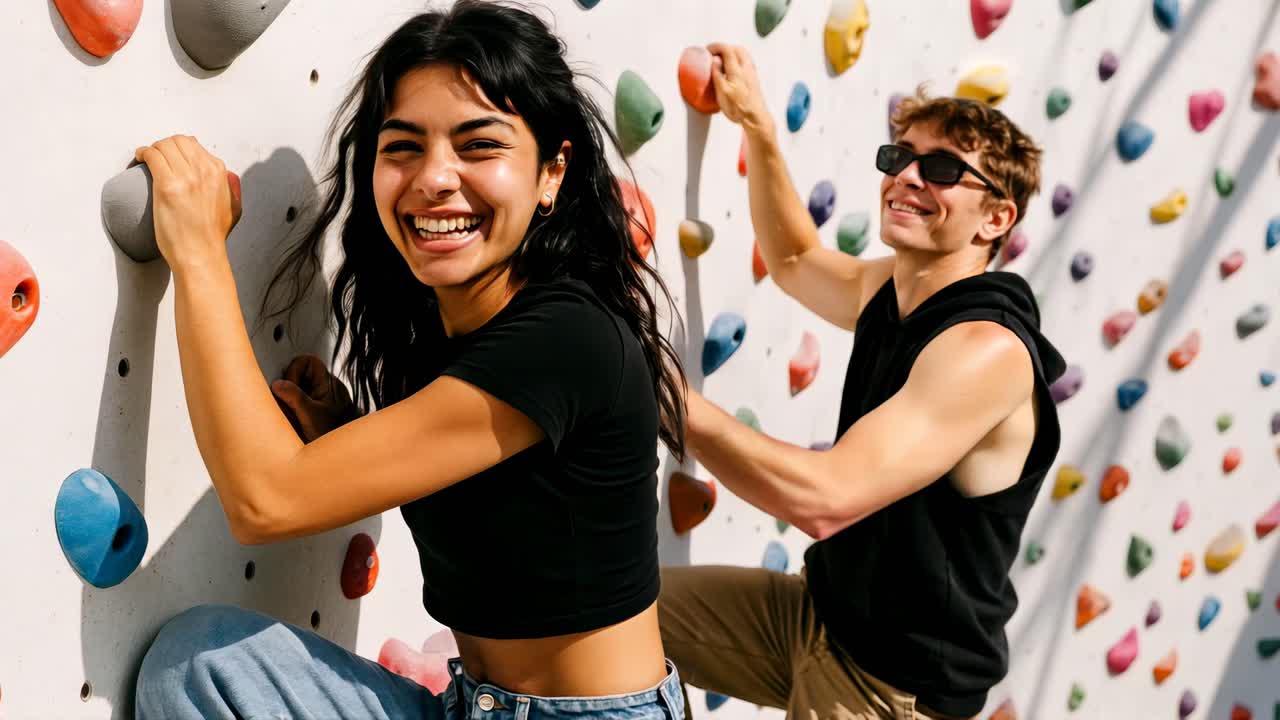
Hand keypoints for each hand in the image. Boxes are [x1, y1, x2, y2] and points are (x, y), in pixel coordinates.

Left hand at [133, 135, 242, 269]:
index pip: (194, 145)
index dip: (178, 148)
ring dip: (152, 148)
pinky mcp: (166, 186)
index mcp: (219, 173)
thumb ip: (233, 188)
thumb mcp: (234, 208)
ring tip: (146, 157)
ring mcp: (185, 177)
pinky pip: (152, 156)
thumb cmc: (212, 236)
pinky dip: (143, 153)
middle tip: (156, 155)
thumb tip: (228, 175)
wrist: (201, 255)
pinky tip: (140, 158)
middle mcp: (204, 171)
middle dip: (164, 145)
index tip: (169, 156)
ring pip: (164, 146)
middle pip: (177, 141)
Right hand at [270, 354, 361, 441]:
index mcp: (329, 385)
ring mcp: (320, 401)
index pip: (309, 361)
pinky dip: (291, 411)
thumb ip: (295, 397)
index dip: (295, 369)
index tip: (288, 385)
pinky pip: (297, 404)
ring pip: (296, 390)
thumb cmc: (332, 437)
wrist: (342, 457)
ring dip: (288, 401)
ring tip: (290, 415)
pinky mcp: (313, 413)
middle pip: (300, 375)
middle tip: (286, 403)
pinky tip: (292, 422)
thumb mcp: (310, 416)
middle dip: (288, 387)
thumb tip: (278, 384)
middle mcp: (326, 390)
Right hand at [707, 43, 773, 135]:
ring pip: (743, 54)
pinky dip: (738, 59)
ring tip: (722, 59)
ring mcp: (752, 73)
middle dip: (724, 48)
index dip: (715, 47)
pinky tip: (733, 67)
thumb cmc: (739, 108)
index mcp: (737, 70)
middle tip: (714, 53)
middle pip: (736, 48)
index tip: (707, 50)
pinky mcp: (754, 79)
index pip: (727, 49)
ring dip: (732, 52)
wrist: (756, 118)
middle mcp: (746, 68)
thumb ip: (717, 74)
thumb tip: (714, 60)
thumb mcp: (722, 92)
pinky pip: (747, 61)